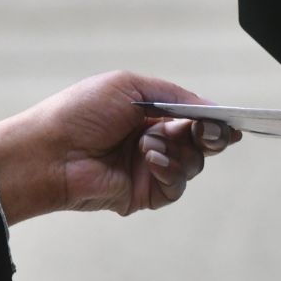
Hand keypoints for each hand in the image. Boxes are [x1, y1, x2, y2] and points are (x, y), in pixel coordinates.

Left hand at [0, 71, 241, 223]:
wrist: (50, 151)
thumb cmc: (80, 112)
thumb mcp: (130, 87)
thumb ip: (175, 95)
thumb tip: (212, 108)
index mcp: (149, 113)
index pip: (193, 117)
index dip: (214, 120)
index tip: (230, 121)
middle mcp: (153, 140)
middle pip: (201, 142)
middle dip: (209, 135)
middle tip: (209, 131)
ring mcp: (149, 168)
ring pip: (192, 164)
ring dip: (179, 151)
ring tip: (149, 144)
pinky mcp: (144, 194)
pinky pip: (175, 186)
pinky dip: (169, 171)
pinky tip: (150, 159)